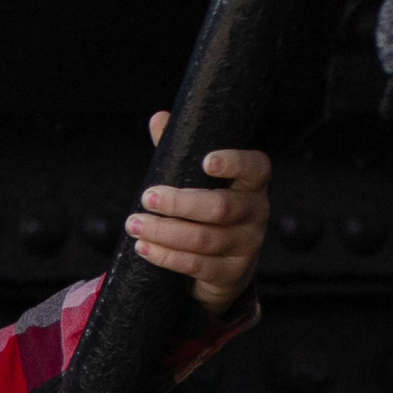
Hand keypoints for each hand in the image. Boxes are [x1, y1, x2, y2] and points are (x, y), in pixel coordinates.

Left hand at [129, 113, 270, 311]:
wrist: (222, 268)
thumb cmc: (207, 214)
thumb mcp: (196, 183)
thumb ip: (181, 152)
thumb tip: (159, 119)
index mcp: (252, 185)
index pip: (255, 168)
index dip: (234, 163)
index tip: (206, 161)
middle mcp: (256, 214)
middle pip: (220, 208)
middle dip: (179, 203)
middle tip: (147, 197)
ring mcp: (247, 246)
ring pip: (203, 239)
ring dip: (164, 232)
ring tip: (135, 224)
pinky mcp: (231, 274)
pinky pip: (196, 265)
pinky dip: (166, 256)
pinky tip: (144, 248)